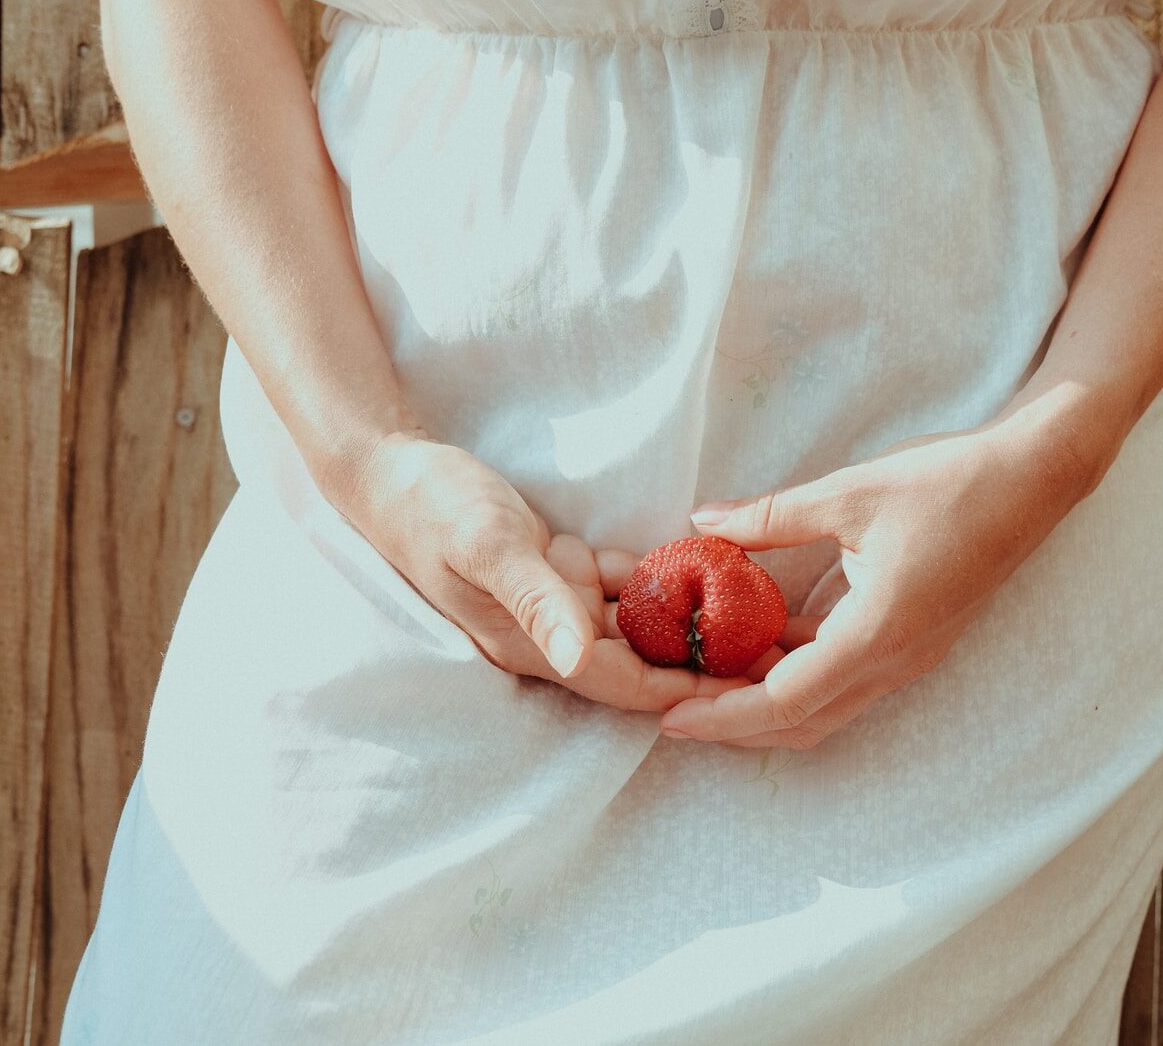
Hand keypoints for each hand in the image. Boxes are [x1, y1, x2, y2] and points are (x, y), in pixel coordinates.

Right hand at [335, 429, 751, 712]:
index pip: (623, 681)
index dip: (684, 689)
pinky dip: (664, 574)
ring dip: (692, 618)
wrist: (390, 471)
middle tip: (772, 649)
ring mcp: (556, 601)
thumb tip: (578, 659)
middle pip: (640, 660)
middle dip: (702, 660)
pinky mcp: (560, 568)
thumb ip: (534, 600)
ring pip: (639, 620)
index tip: (746, 690)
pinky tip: (710, 563)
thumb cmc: (431, 508)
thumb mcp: (485, 546)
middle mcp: (551, 632)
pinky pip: (625, 581)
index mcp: (532, 642)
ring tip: (758, 611)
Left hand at [657, 420, 1098, 747]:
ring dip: (762, 700)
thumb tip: (701, 522)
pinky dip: (793, 673)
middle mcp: (893, 662)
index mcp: (877, 634)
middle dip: (733, 723)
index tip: (669, 718)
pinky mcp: (909, 641)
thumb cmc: (948, 483)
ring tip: (702, 677)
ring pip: (822, 706)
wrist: (1033, 478)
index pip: (785, 702)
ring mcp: (906, 657)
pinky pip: (842, 678)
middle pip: (800, 722)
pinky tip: (754, 643)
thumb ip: (769, 517)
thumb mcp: (848, 494)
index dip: (722, 717)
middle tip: (672, 705)